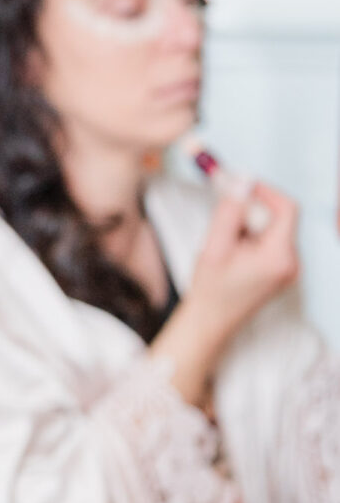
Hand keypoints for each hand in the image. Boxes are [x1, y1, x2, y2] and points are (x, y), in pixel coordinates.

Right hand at [153, 181, 298, 407]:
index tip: (241, 186)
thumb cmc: (210, 290)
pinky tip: (232, 257)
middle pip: (277, 218)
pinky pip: (269, 242)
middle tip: (224, 226)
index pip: (286, 208)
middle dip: (249, 214)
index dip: (264, 191)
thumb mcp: (215, 246)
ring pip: (271, 229)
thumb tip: (242, 180)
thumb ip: (230, 210)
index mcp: (280, 256)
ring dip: (247, 228)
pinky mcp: (280, 270)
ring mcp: (288, 268)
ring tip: (225, 249)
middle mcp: (291, 262)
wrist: (209, 322)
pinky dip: (250, 240)